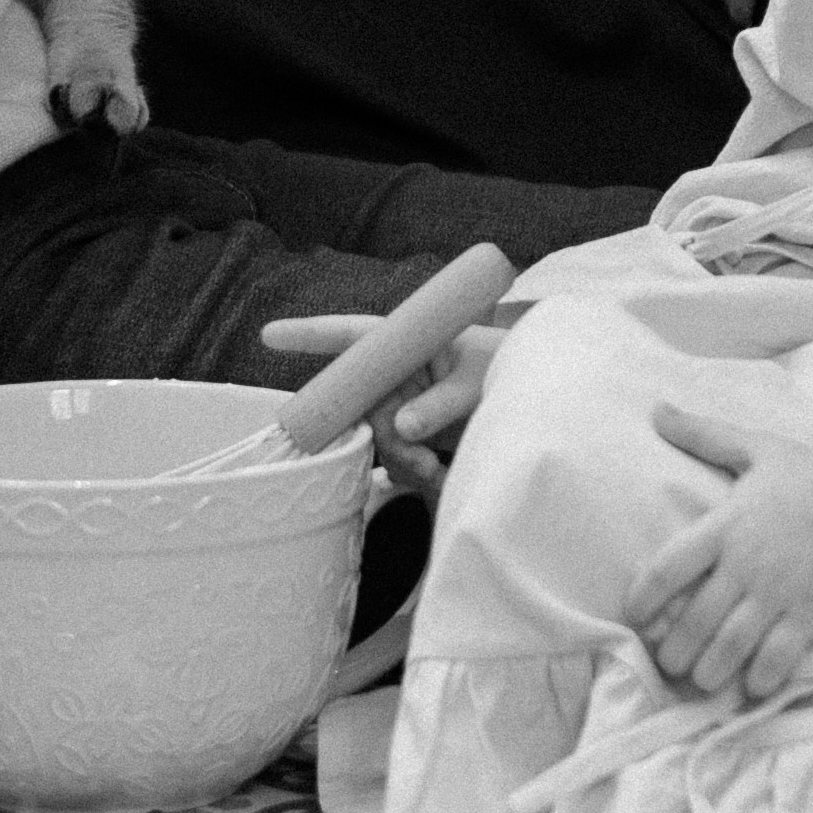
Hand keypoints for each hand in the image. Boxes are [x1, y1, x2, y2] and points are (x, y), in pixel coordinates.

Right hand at [259, 310, 500, 490]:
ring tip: (438, 472)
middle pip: (360, 403)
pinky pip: (395, 458)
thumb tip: (404, 427)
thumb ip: (442, 403)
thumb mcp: (480, 382)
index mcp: (412, 344)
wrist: (543, 403)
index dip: (310, 335)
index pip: (355, 335)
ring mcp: (407, 405)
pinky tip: (440, 478)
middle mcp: (401, 373)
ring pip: (376, 437)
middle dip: (381, 435)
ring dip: (402, 461)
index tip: (268, 335)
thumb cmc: (513, 370)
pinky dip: (413, 473)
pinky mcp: (417, 435)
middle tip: (421, 463)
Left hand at [624, 399, 812, 706]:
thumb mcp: (755, 447)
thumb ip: (702, 435)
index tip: (634, 618)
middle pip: (694, 620)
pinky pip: (780, 658)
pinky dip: (762, 678)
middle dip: (673, 651)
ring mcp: (781, 592)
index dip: (642, 600)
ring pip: (731, 646)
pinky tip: (753, 686)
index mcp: (727, 524)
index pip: (668, 568)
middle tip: (668, 663)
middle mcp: (747, 563)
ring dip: (710, 672)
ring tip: (703, 680)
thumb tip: (655, 410)